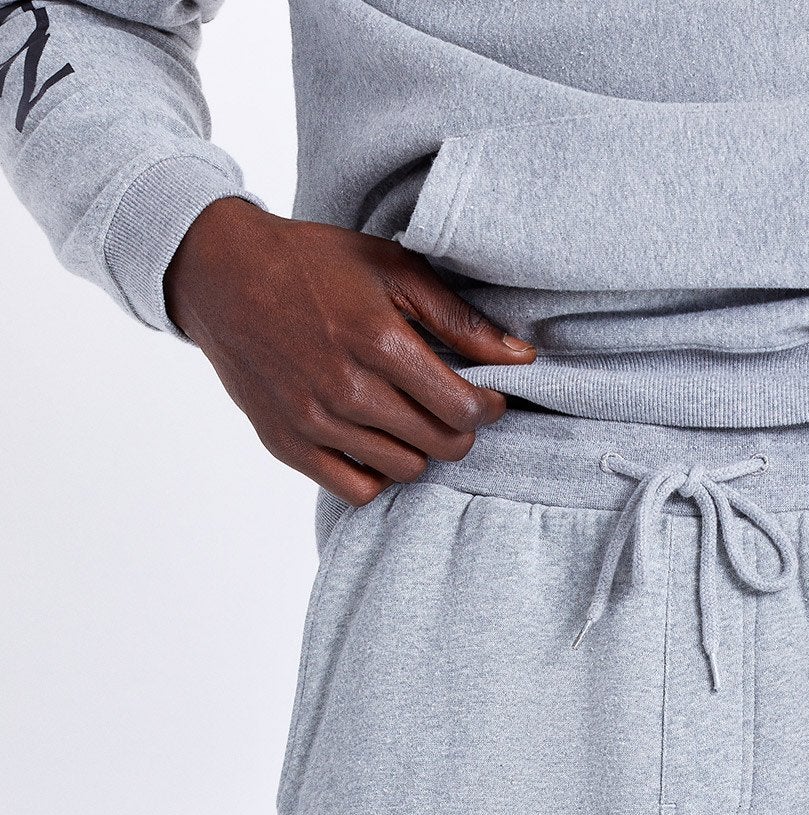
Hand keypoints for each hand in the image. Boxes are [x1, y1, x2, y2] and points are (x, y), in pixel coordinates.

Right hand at [164, 198, 535, 503]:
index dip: (488, 407)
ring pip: (405, 469)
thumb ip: (460, 317)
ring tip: (410, 417)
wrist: (222, 276)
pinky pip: (356, 490)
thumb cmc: (313, 265)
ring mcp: (315, 422)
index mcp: (379, 342)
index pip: (464, 409)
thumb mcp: (391, 268)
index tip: (487, 395)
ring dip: (420, 449)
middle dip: (459, 429)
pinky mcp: (288, 445)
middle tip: (450, 406)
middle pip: (441, 444)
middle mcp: (347, 389)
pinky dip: (377, 474)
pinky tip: (377, 442)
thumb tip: (522, 358)